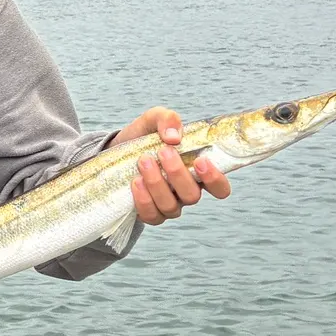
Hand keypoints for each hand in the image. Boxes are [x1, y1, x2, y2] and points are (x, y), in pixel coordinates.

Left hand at [110, 106, 231, 224]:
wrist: (115, 149)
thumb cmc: (144, 136)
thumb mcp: (154, 119)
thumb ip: (167, 119)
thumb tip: (173, 137)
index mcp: (197, 173)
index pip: (220, 187)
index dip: (215, 179)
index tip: (200, 161)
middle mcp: (186, 192)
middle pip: (192, 195)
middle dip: (178, 174)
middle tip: (164, 151)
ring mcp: (168, 205)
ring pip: (170, 206)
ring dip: (157, 183)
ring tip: (144, 161)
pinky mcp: (149, 213)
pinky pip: (151, 215)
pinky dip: (143, 200)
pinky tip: (135, 181)